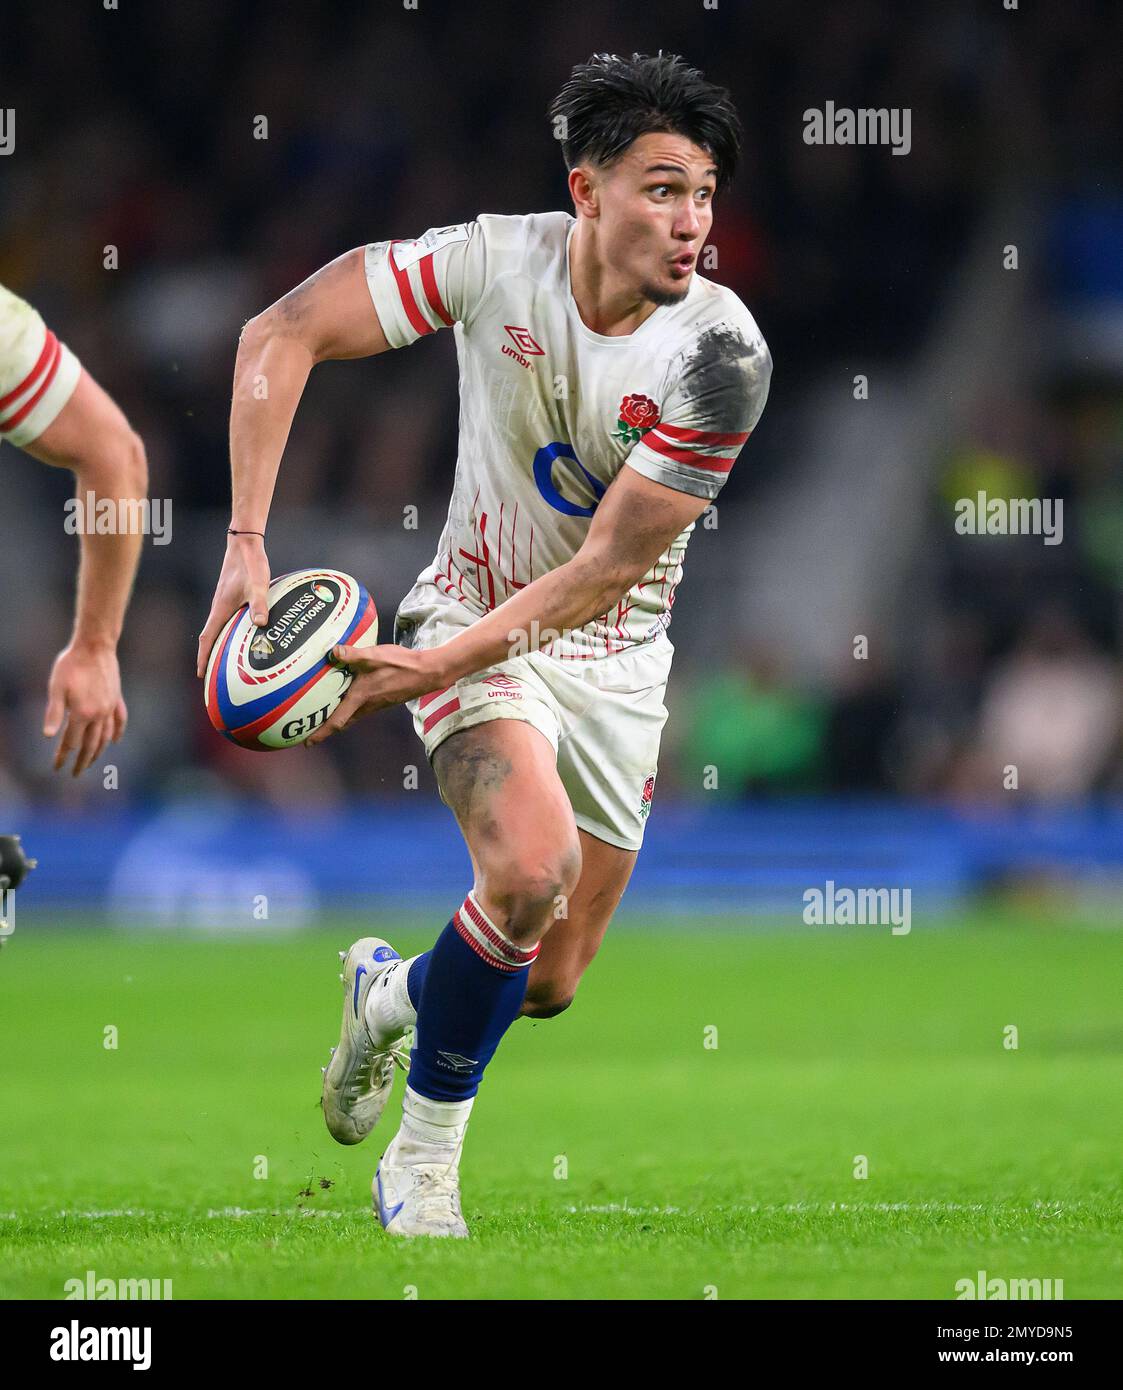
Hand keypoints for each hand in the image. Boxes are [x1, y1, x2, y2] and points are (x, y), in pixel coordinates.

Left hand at [44, 641, 127, 776]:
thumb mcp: (56, 688)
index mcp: (82, 714)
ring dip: (98, 752)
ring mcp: (110, 707)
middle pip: (91, 745)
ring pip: (106, 737)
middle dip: (82, 762)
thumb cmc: (71, 665)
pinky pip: (120, 721)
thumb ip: (54, 713)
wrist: (95, 646)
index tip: (56, 768)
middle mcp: (99, 715)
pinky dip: (118, 733)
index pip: (71, 742)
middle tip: (75, 773)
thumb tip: (48, 736)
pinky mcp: (116, 699)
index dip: (62, 756)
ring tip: (91, 762)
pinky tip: (115, 741)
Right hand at [196, 535, 270, 677]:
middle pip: (210, 638)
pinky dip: (229, 634)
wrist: (244, 544)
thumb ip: (260, 604)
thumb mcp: (259, 584)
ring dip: (219, 646)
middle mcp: (219, 608)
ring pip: (219, 630)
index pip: (207, 638)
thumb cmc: (251, 564)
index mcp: (221, 609)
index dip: (203, 657)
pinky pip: (227, 621)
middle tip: (211, 678)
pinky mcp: (232, 598)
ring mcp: (225, 603)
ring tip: (225, 663)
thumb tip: (260, 624)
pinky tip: (242, 638)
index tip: (201, 675)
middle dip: (209, 658)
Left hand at [304, 643, 446, 745]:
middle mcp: (367, 706)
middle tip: (310, 729)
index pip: (337, 721)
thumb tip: (333, 652)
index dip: (321, 733)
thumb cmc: (401, 666)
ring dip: (338, 717)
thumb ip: (353, 655)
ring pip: (352, 716)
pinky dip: (349, 707)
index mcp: (360, 698)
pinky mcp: (383, 700)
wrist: (426, 673)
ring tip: (323, 711)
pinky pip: (361, 708)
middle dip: (326, 728)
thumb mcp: (374, 656)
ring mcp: (376, 705)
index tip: (307, 743)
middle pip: (342, 722)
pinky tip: (347, 695)